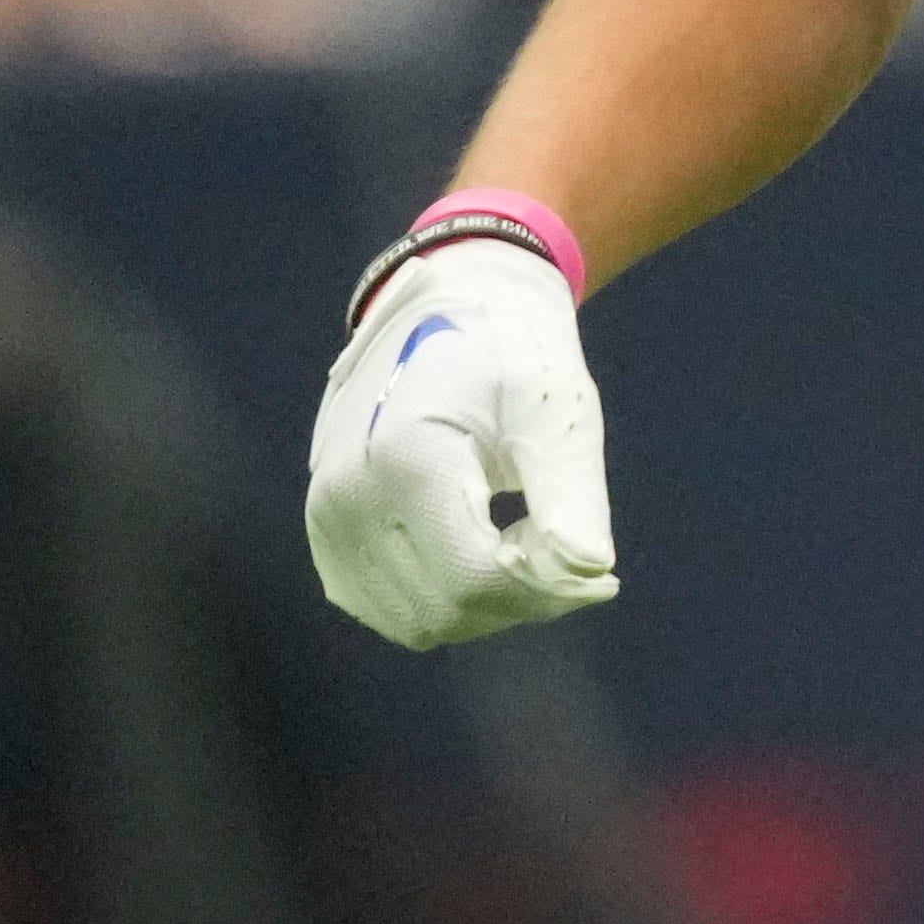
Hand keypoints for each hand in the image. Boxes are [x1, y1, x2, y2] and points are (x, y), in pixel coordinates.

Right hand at [306, 233, 620, 646]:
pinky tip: (482, 546)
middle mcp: (347, 497)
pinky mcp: (325, 531)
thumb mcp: (557, 414)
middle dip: (520, 601)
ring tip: (524, 540)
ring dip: (482, 604)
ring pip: (414, 620)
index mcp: (405, 458)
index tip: (598, 574)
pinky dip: (441, 598)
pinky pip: (385, 606)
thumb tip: (592, 572)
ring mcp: (326, 518)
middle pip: (444, 610)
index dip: (545, 592)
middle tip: (566, 554)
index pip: (474, 579)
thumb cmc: (514, 353)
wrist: (448, 303)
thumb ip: (573, 499)